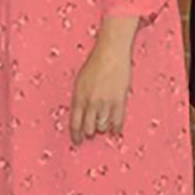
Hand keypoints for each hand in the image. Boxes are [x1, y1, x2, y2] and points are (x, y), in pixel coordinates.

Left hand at [70, 17, 138, 144]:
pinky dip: (116, 128)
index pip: (75, 123)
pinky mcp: (119, 101)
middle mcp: (91, 102)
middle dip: (89, 132)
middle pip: (88, 127)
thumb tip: (81, 113)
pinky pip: (117, 121)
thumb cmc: (95, 62)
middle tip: (90, 134)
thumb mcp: (80, 80)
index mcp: (78, 97)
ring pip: (102, 126)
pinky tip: (115, 131)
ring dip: (102, 128)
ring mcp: (105, 103)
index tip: (77, 141)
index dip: (76, 135)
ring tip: (103, 126)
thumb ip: (80, 97)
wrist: (111, 52)